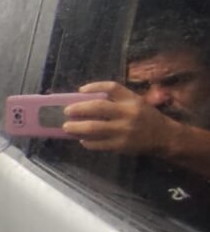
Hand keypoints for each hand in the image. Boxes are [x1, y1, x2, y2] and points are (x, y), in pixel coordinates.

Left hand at [62, 81, 179, 156]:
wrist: (165, 137)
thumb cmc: (146, 117)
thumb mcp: (136, 102)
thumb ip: (117, 99)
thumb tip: (85, 98)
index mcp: (131, 100)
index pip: (111, 87)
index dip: (94, 87)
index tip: (80, 90)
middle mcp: (127, 113)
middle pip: (97, 107)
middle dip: (78, 109)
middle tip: (66, 111)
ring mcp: (124, 130)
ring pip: (93, 128)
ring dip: (77, 127)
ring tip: (66, 127)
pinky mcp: (121, 145)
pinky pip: (98, 144)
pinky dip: (87, 142)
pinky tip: (82, 139)